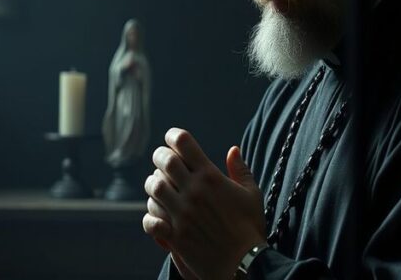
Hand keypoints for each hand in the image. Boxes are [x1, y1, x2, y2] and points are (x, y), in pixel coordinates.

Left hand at [142, 128, 266, 279]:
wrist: (247, 263)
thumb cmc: (250, 228)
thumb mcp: (251, 194)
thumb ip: (240, 169)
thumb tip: (233, 149)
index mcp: (211, 177)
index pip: (184, 143)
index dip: (174, 136)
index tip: (172, 138)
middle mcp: (194, 192)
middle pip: (164, 161)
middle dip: (159, 155)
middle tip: (161, 158)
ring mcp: (182, 213)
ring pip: (154, 187)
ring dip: (152, 183)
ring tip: (157, 185)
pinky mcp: (176, 235)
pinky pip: (150, 220)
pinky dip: (149, 216)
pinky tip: (156, 216)